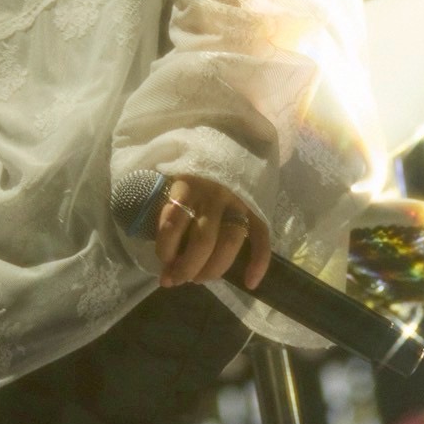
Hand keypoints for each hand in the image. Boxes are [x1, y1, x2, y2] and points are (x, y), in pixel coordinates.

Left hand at [155, 175, 270, 289]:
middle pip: (203, 240)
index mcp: (188, 186)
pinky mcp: (257, 208)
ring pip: (230, 242)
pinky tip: (250, 282)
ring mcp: (239, 202)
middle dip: (188, 267)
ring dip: (214, 269)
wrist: (229, 141)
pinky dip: (259, 261)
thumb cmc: (193, 171)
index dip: (166, 248)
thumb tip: (164, 256)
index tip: (162, 262)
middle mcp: (214, 195)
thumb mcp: (173, 181)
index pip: (174, 222)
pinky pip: (262, 236)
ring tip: (199, 279)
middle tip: (177, 279)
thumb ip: (169, 211)